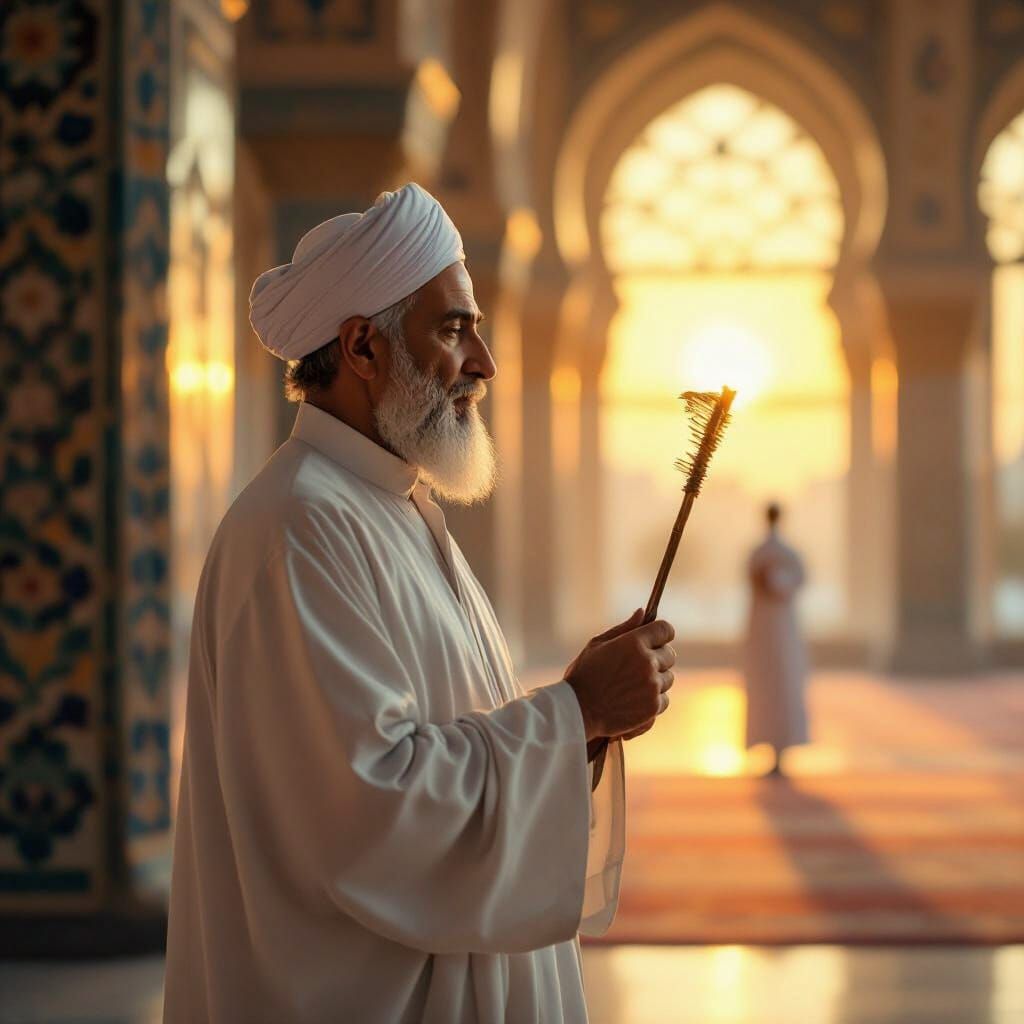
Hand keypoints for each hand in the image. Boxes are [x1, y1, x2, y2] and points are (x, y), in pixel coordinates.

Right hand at [563, 608, 675, 741]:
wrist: (577, 710)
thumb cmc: (584, 674)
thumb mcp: (598, 644)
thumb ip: (624, 628)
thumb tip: (643, 612)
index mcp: (634, 643)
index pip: (665, 630)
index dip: (661, 633)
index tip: (655, 639)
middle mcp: (648, 663)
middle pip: (670, 655)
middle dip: (657, 657)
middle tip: (637, 666)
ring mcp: (652, 686)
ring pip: (667, 678)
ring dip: (655, 680)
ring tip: (632, 685)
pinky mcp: (653, 707)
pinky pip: (664, 699)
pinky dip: (652, 700)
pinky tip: (633, 700)